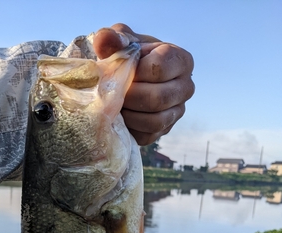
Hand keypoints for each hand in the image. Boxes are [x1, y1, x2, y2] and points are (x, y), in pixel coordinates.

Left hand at [93, 23, 194, 145]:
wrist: (123, 79)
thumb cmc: (126, 56)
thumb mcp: (121, 42)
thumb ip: (114, 38)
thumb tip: (104, 39)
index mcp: (181, 60)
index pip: (159, 68)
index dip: (135, 72)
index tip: (121, 71)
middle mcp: (186, 87)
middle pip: (158, 98)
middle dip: (130, 97)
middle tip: (114, 93)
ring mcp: (177, 111)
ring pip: (155, 120)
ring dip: (130, 115)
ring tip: (116, 105)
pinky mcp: (164, 130)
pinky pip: (149, 136)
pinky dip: (131, 129)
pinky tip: (121, 118)